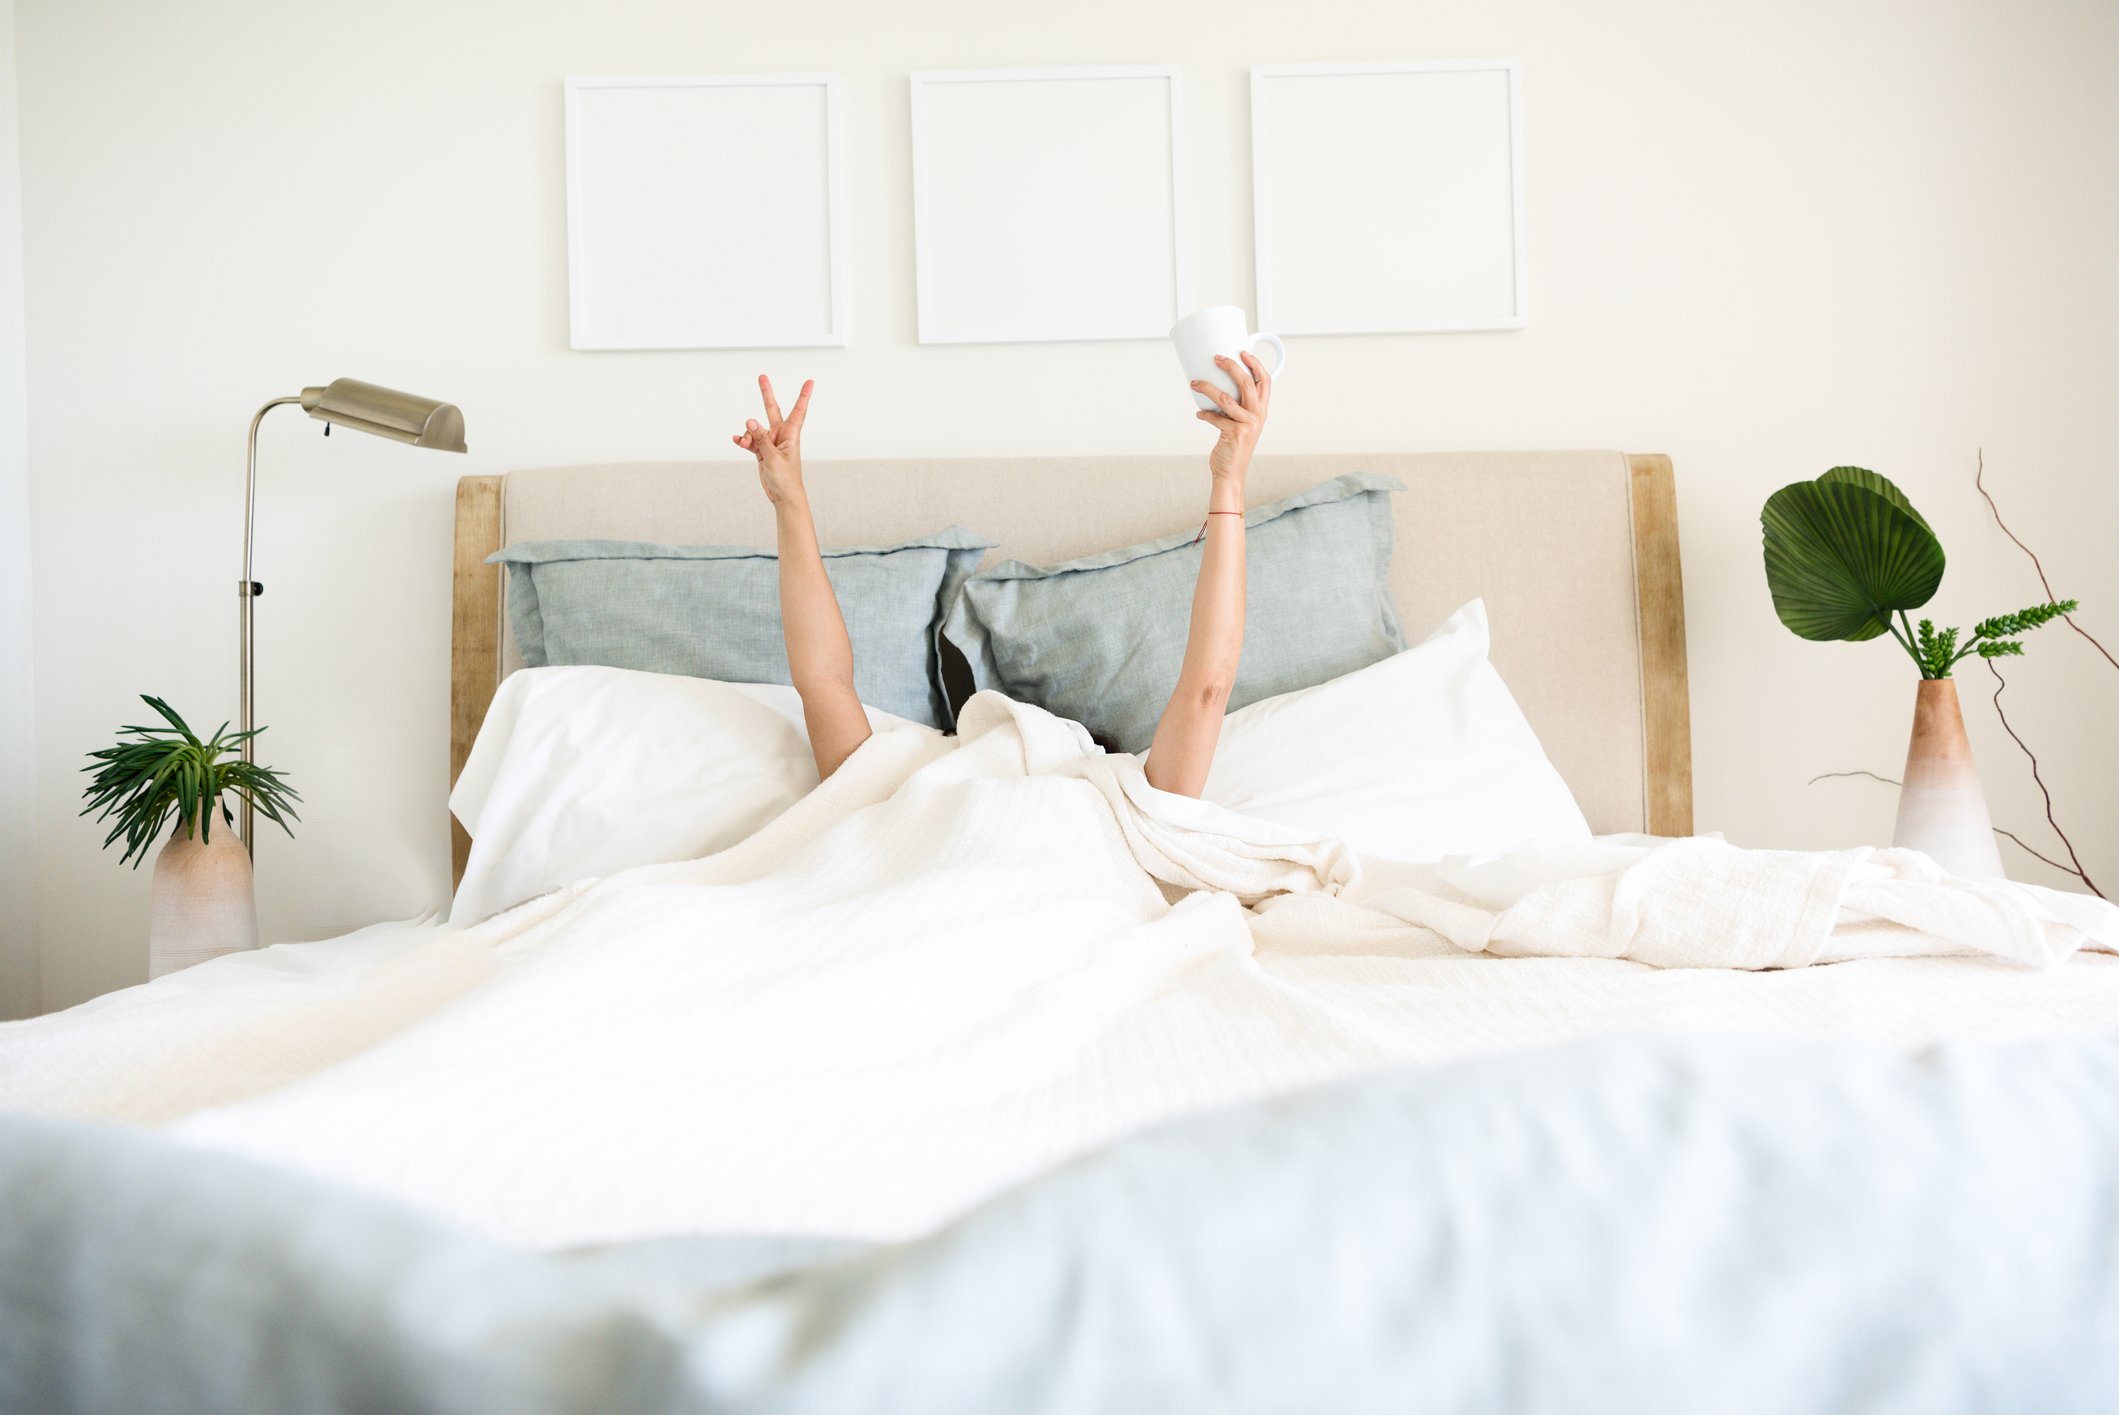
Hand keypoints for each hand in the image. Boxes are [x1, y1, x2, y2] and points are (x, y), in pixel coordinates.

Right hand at [732, 374, 813, 505]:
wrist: (784, 496)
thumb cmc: (786, 479)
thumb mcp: (772, 457)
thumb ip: (761, 438)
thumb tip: (750, 420)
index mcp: (791, 435)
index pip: (798, 410)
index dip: (804, 396)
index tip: (810, 382)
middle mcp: (781, 435)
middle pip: (772, 410)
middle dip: (766, 394)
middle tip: (762, 376)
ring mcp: (771, 443)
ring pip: (755, 429)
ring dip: (748, 435)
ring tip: (746, 444)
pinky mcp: (762, 452)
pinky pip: (751, 441)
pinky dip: (744, 441)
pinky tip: (737, 441)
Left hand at [1193, 352, 1270, 486]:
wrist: (1231, 472)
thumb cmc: (1233, 446)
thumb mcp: (1242, 424)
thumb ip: (1236, 407)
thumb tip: (1216, 388)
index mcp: (1261, 410)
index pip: (1264, 381)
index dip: (1255, 364)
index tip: (1243, 352)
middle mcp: (1257, 416)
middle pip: (1246, 382)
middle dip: (1231, 366)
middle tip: (1216, 358)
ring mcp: (1247, 425)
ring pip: (1226, 398)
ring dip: (1207, 388)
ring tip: (1194, 383)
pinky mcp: (1234, 434)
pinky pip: (1215, 417)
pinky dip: (1204, 414)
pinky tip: (1199, 414)